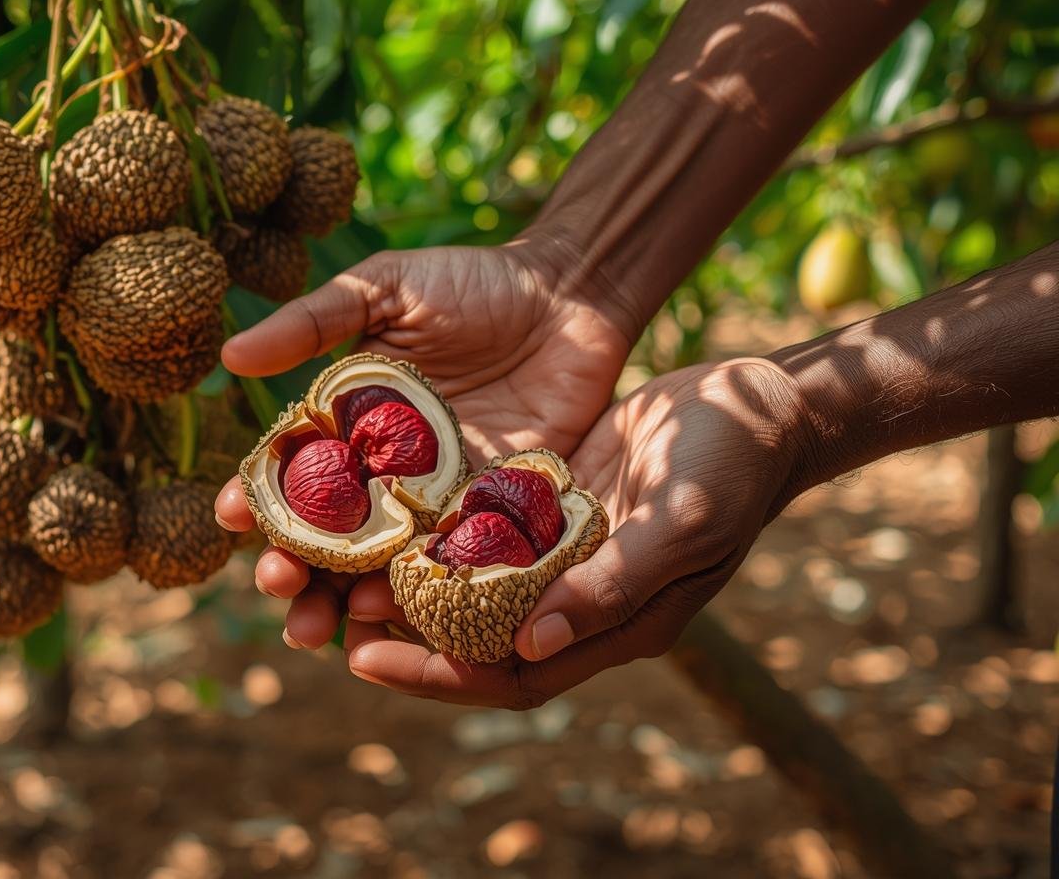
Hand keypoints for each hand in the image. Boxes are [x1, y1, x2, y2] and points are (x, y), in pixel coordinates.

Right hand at [213, 233, 635, 648]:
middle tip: (278, 589)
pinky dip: (423, 597)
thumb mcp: (387, 288)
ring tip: (322, 626)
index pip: (289, 475)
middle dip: (292, 573)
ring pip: (378, 570)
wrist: (572, 297)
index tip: (232, 516)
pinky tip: (400, 615)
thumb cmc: (474, 283)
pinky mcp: (492, 519)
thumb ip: (314, 321)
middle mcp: (383, 475)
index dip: (255, 500)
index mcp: (346, 426)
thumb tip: (229, 355)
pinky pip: (451, 568)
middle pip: (324, 541)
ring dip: (345, 602)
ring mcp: (436, 503)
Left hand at [342, 358, 808, 707]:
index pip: (510, 676)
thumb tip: (530, 645)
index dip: (438, 675)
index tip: (366, 659)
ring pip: (468, 588)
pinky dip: (434, 533)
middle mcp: (575, 599)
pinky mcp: (547, 504)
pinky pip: (480, 532)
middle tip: (324, 619)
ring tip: (333, 573)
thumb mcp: (680, 526)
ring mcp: (560, 553)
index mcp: (612, 625)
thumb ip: (610, 587)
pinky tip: (380, 516)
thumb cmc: (730, 468)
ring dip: (407, 587)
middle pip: (474, 641)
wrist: (758, 405)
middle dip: (403, 638)